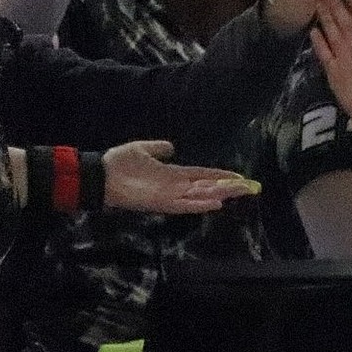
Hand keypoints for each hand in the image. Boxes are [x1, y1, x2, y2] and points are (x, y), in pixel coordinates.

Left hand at [102, 141, 258, 214]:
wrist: (100, 176)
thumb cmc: (119, 163)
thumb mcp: (142, 149)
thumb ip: (158, 148)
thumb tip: (172, 146)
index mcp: (173, 173)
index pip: (203, 174)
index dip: (221, 175)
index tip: (240, 176)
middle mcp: (175, 186)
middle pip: (208, 186)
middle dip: (229, 187)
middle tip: (251, 187)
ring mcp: (170, 196)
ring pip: (201, 196)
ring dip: (221, 195)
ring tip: (241, 192)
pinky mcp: (161, 203)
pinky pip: (185, 205)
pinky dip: (201, 204)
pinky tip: (216, 203)